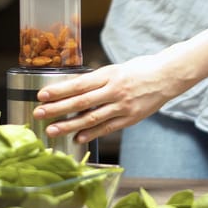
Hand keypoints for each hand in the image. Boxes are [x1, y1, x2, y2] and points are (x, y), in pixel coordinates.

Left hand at [33, 54, 189, 142]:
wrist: (168, 76)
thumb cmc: (141, 69)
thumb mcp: (117, 68)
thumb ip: (98, 80)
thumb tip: (76, 89)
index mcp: (110, 75)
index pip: (79, 84)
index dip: (59, 91)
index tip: (42, 95)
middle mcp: (115, 90)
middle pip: (81, 102)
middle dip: (57, 109)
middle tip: (38, 114)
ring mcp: (123, 106)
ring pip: (92, 118)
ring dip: (70, 125)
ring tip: (52, 130)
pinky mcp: (131, 118)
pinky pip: (107, 128)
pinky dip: (91, 133)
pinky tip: (77, 138)